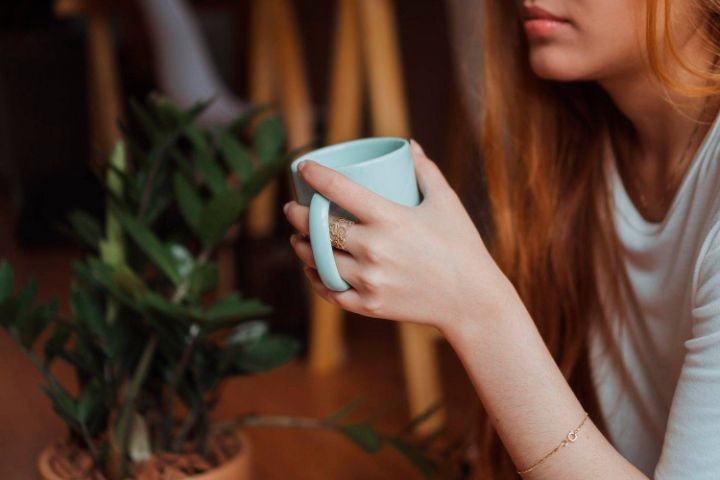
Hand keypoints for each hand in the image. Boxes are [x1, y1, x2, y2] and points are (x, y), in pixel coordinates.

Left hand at [283, 140, 511, 332]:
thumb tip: (409, 145)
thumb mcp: (446, 201)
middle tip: (293, 208)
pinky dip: (317, 278)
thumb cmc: (462, 245)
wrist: (472, 300)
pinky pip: (330, 290)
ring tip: (298, 238)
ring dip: (301, 247)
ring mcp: (369, 280)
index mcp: (389, 218)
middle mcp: (373, 248)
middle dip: (297, 215)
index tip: (302, 167)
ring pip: (318, 260)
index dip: (314, 174)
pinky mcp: (369, 305)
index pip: (338, 189)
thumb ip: (425, 170)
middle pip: (318, 227)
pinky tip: (313, 269)